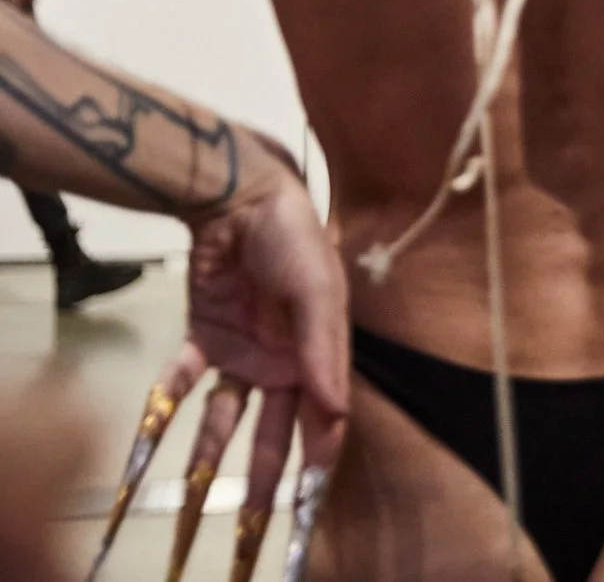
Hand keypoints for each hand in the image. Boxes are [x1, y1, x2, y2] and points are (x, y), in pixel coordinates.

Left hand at [166, 150, 350, 526]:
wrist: (240, 197)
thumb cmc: (293, 239)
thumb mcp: (318, 290)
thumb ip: (324, 350)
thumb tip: (336, 412)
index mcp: (320, 352)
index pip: (323, 416)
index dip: (318, 456)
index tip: (309, 496)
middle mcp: (284, 360)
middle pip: (275, 429)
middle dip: (266, 477)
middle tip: (256, 524)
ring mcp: (242, 352)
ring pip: (228, 418)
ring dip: (213, 457)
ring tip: (196, 501)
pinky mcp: (204, 338)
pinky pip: (183, 380)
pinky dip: (166, 407)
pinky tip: (149, 440)